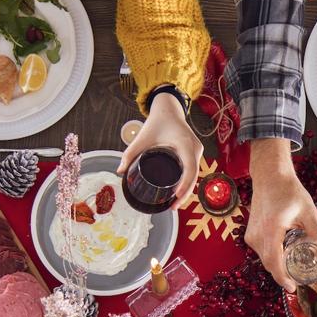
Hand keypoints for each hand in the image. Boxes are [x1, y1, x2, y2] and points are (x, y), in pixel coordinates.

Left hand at [117, 92, 202, 209]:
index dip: (184, 186)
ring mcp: (197, 150)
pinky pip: (194, 169)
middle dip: (185, 193)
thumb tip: (119, 172)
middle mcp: (195, 148)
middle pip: (194, 176)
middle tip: (172, 207)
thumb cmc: (157, 122)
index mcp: (184, 144)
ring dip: (187, 189)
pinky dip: (188, 181)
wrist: (168, 109)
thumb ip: (129, 154)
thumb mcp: (142, 138)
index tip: (175, 197)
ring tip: (175, 203)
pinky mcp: (195, 152)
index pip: (190, 169)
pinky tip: (181, 192)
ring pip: (195, 174)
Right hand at [246, 140, 316, 291]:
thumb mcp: (308, 212)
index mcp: (272, 230)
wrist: (270, 176)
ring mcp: (251, 235)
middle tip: (297, 283)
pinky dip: (272, 257)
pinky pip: (261, 252)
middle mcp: (257, 235)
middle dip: (282, 276)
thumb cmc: (289, 191)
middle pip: (269, 264)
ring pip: (264, 259)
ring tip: (292, 272)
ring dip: (277, 267)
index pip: (274, 263)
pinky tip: (284, 257)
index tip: (293, 289)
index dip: (283, 279)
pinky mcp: (250, 234)